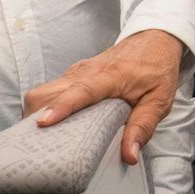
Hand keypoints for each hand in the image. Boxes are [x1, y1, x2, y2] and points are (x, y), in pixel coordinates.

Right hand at [24, 29, 187, 165]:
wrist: (154, 39)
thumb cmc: (156, 68)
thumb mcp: (159, 100)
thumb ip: (142, 127)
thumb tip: (130, 154)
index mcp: (109, 76)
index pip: (80, 91)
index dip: (61, 108)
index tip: (43, 123)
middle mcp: (86, 72)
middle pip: (47, 92)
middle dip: (35, 118)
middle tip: (36, 146)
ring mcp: (75, 72)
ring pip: (43, 92)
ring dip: (36, 114)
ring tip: (40, 142)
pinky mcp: (72, 75)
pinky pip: (50, 91)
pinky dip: (44, 109)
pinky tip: (52, 128)